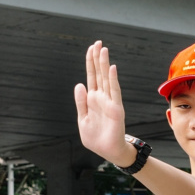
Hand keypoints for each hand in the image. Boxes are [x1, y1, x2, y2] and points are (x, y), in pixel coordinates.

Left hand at [74, 42, 132, 164]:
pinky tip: (111, 68)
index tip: (91, 48)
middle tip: (98, 42)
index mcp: (92, 99)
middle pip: (99, 74)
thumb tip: (79, 84)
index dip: (90, 62)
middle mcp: (102, 97)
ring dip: (105, 64)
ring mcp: (110, 101)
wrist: (107, 151)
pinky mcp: (116, 109)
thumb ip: (80, 102)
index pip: (91, 76)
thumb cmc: (96, 137)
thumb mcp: (82, 118)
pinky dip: (112, 80)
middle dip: (98, 58)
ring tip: (103, 49)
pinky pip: (114, 92)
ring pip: (106, 79)